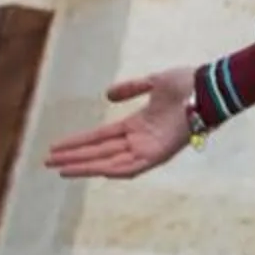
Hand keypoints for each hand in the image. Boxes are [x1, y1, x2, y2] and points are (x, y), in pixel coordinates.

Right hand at [43, 66, 198, 179]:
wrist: (207, 88)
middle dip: (74, 158)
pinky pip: (131, 168)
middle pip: (99, 153)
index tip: (55, 147)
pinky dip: (113, 170)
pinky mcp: (158, 155)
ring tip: (61, 169)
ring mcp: (148, 149)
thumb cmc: (187, 84)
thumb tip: (107, 95)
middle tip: (48, 162)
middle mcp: (139, 140)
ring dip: (86, 166)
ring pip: (109, 163)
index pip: (100, 138)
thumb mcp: (152, 83)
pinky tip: (95, 172)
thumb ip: (131, 88)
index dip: (77, 142)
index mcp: (136, 125)